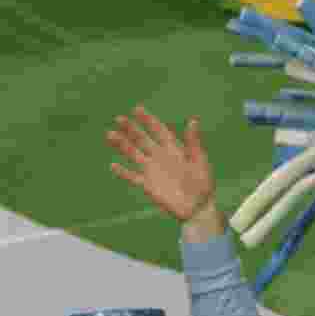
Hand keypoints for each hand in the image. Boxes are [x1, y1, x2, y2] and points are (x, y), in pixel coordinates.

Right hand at [106, 106, 214, 221]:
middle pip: (142, 139)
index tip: (137, 108)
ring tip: (110, 135)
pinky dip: (123, 172)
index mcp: (173, 149)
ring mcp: (152, 170)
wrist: (198, 206)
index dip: (148, 120)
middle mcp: (160, 157)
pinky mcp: (148, 185)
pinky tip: (113, 165)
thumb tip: (193, 120)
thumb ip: (193, 141)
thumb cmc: (202, 183)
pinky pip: (132, 177)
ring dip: (122, 145)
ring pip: (133, 154)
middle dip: (131, 129)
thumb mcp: (199, 160)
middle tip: (119, 119)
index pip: (158, 130)